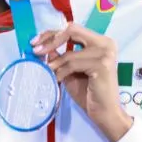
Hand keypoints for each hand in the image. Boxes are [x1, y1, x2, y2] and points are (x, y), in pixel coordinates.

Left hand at [32, 25, 132, 141]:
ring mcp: (105, 53)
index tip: (35, 42)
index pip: (72, 29)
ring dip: (55, 63)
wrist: (104, 112)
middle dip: (51, 39)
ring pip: (70, 52)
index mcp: (99, 41)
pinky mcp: (102, 65)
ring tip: (48, 72)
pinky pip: (73, 64)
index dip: (52, 33)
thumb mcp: (69, 71)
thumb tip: (42, 47)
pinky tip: (59, 79)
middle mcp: (105, 43)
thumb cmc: (88, 93)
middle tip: (36, 50)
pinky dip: (62, 72)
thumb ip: (59, 57)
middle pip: (72, 30)